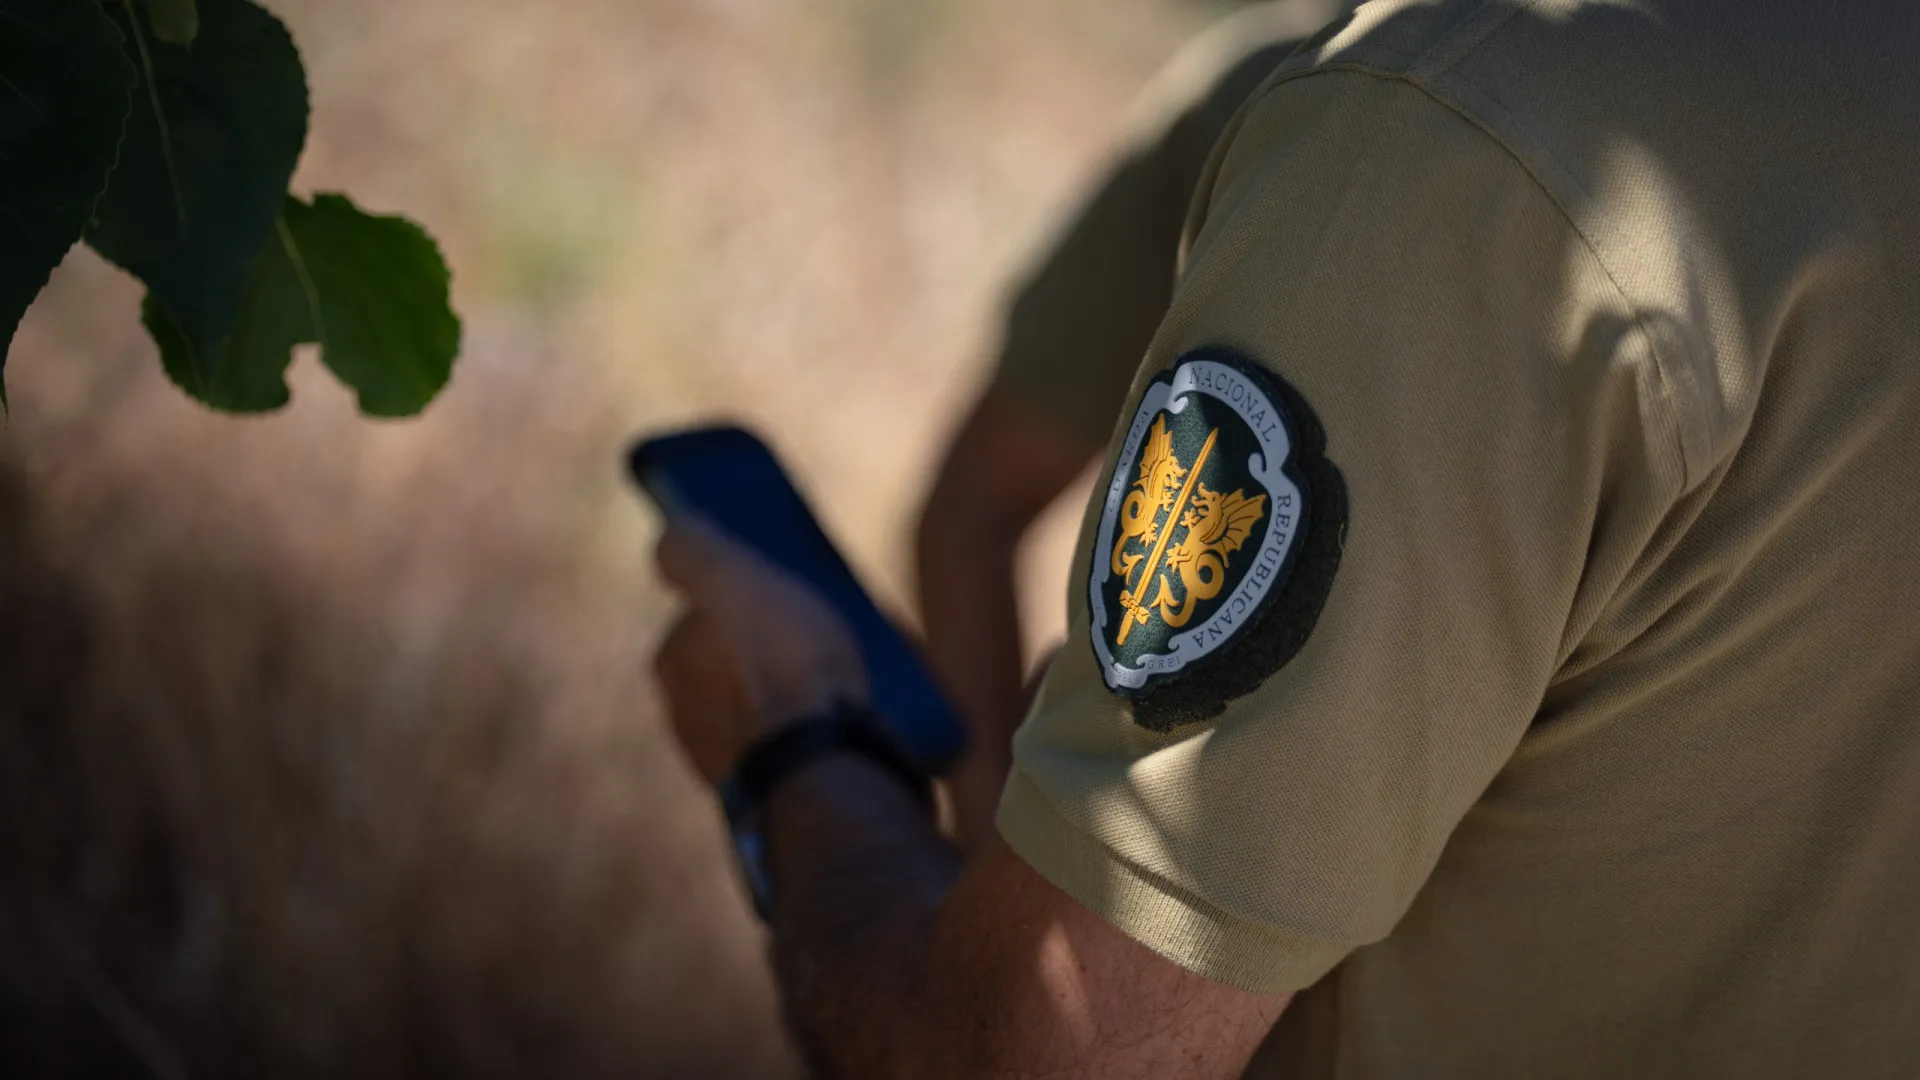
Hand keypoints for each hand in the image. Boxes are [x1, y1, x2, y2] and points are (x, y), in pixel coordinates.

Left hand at [653, 516, 868, 787]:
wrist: (821, 766)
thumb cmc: (778, 662)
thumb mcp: (732, 580)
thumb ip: (691, 549)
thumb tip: (668, 525)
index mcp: (671, 663)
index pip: (704, 614)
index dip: (746, 598)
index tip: (787, 594)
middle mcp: (686, 717)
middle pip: (735, 662)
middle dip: (770, 648)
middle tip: (824, 630)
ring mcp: (730, 762)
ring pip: (767, 706)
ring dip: (797, 691)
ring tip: (852, 674)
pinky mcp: (775, 791)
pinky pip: (795, 744)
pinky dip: (815, 729)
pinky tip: (853, 718)